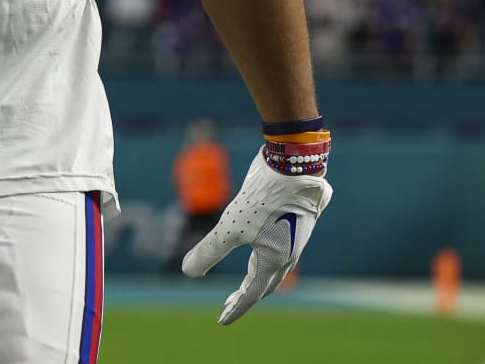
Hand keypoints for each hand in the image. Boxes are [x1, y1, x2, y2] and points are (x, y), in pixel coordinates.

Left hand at [181, 146, 332, 324]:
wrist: (295, 164)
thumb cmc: (263, 196)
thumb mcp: (230, 225)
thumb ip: (209, 250)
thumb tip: (187, 272)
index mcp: (274, 261)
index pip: (252, 293)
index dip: (236, 308)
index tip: (222, 320)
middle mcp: (289, 255)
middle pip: (265, 284)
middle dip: (245, 296)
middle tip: (227, 304)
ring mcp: (295, 239)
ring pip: (274, 267)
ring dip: (256, 278)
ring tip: (241, 282)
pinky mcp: (297, 223)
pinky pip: (281, 251)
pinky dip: (265, 260)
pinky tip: (257, 250)